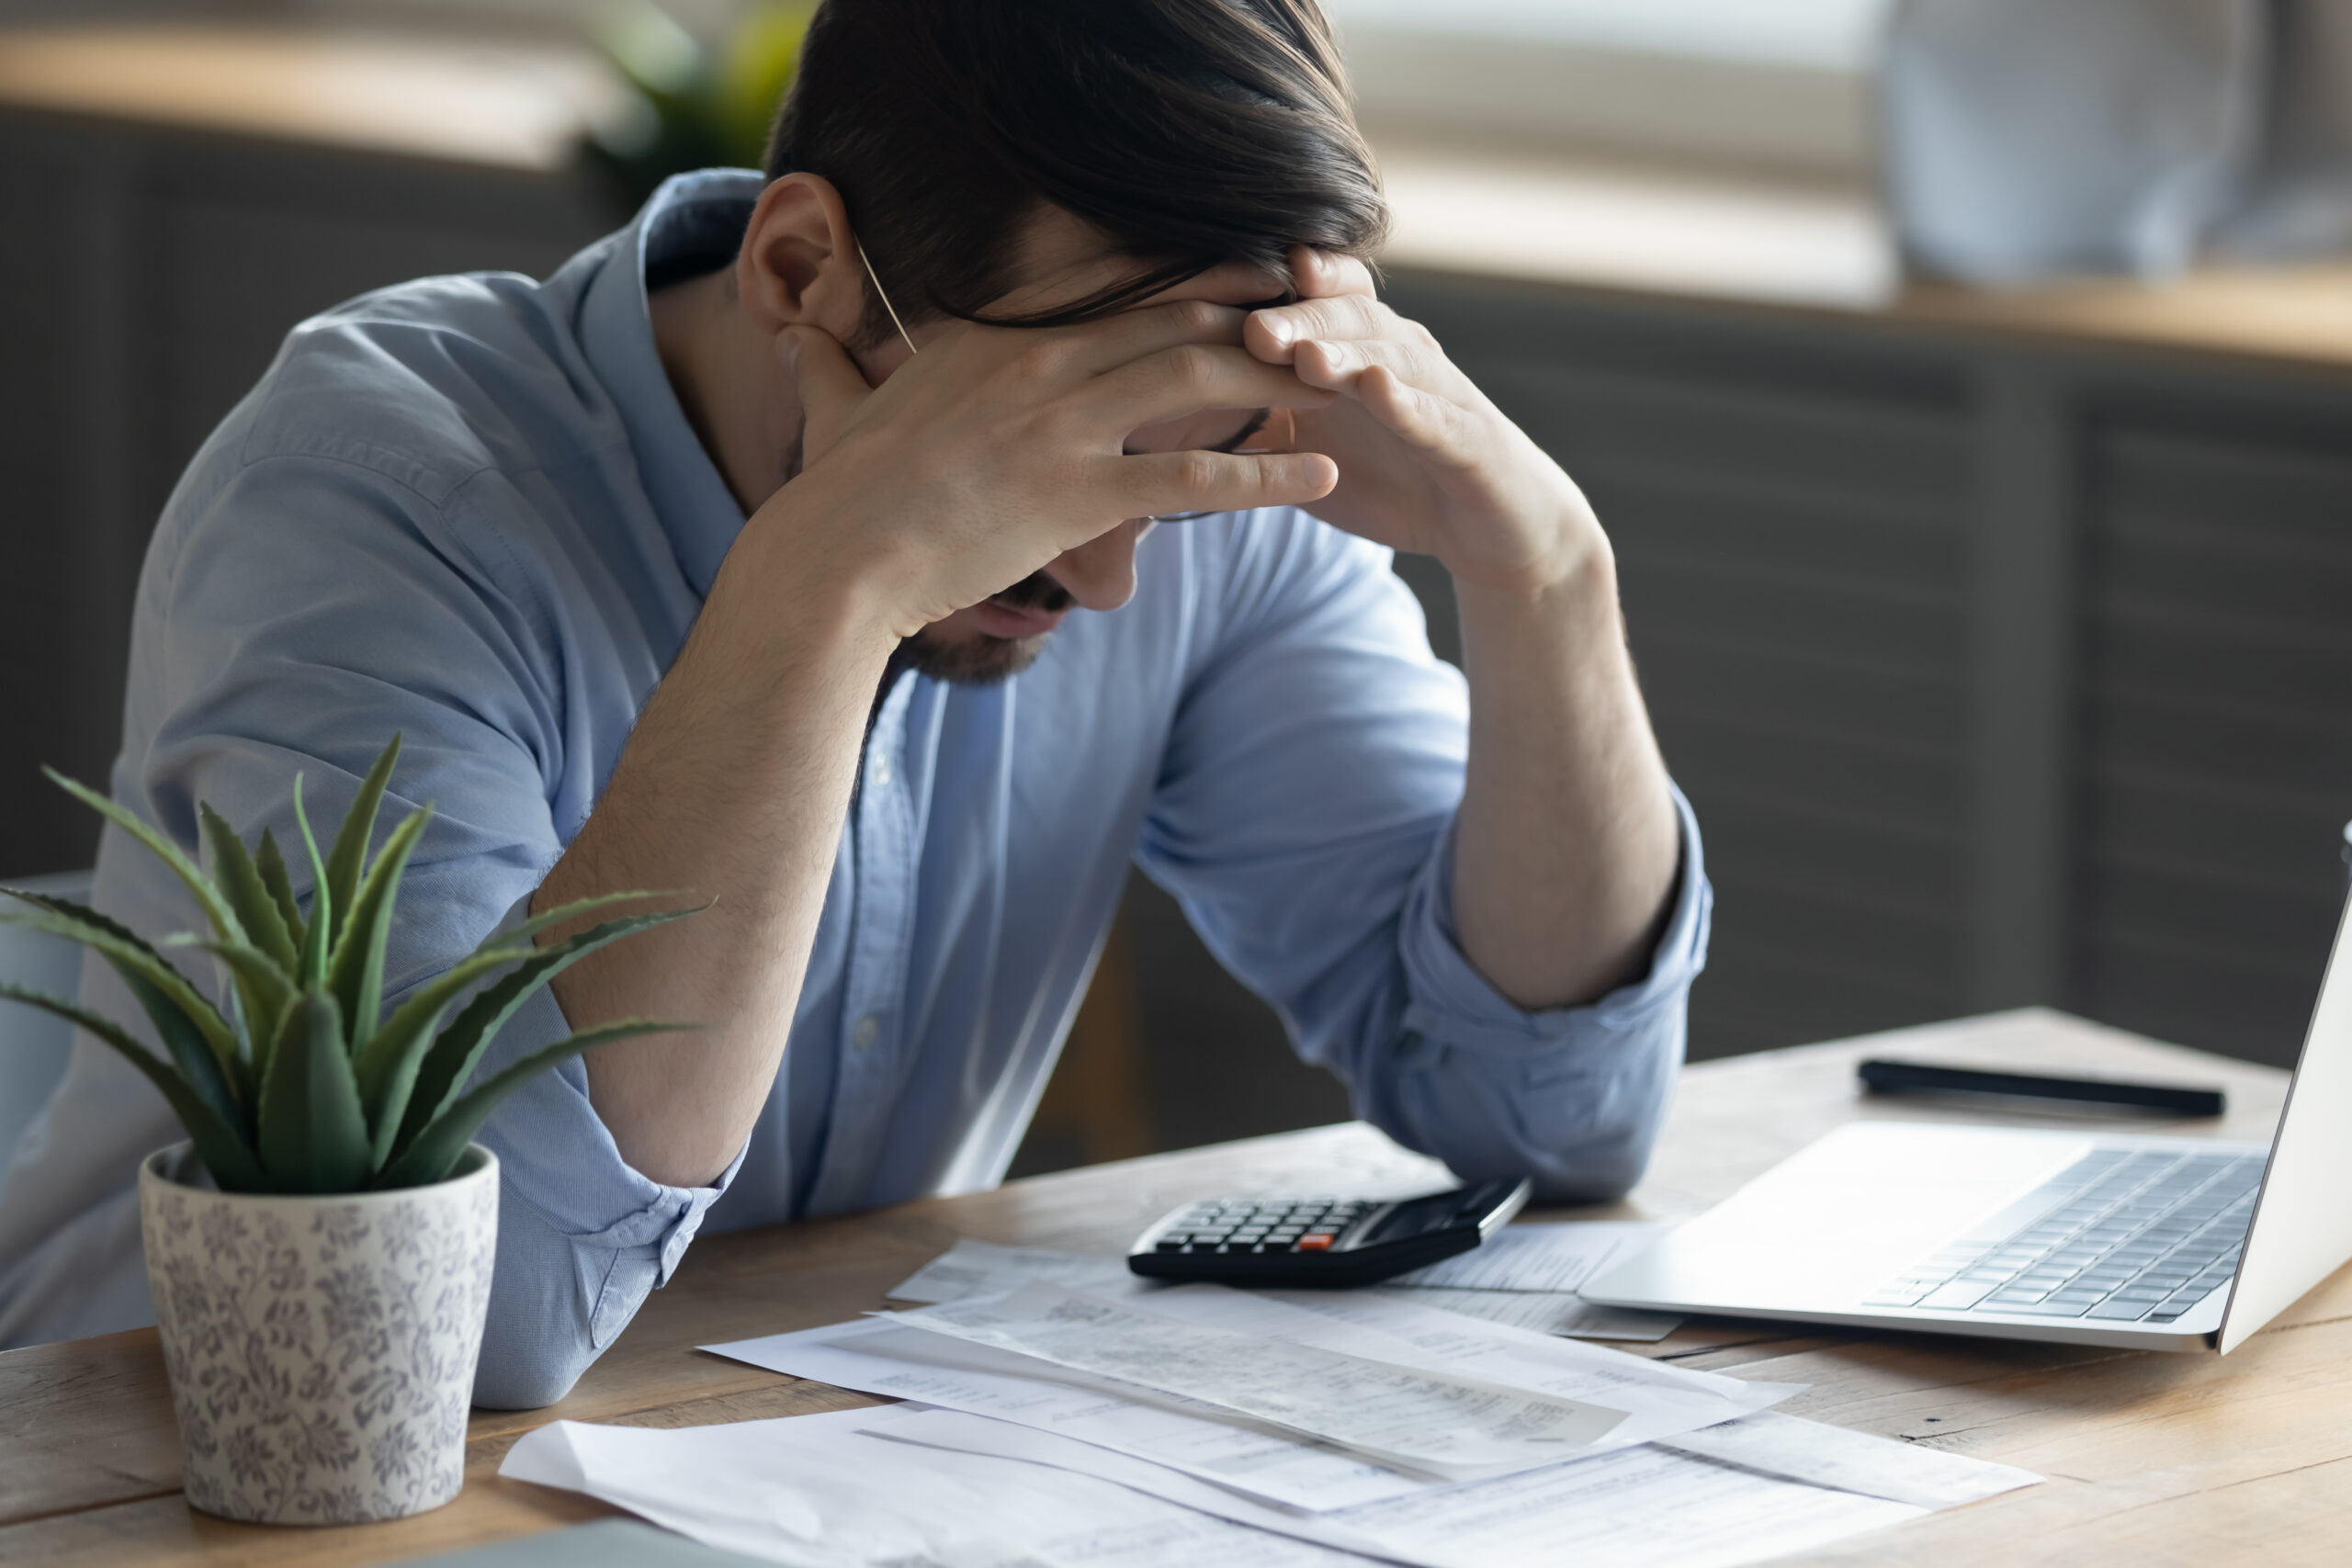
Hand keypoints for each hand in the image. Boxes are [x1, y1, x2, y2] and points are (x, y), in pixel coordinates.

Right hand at [762, 292, 1337, 639]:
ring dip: (1277, 378)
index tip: (1240, 279)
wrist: (832, 559)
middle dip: (1253, 312)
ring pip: (1196, 381)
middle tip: (1317, 312)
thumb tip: (794, 336)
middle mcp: (1037, 363)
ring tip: (1341, 383)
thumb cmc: (833, 495)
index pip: (1112, 292)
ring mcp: (1062, 426)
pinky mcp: (1077, 494)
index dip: (1186, 282)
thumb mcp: (833, 409)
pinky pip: (1192, 477)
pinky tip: (1317, 473)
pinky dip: (1263, 474)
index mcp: (994, 338)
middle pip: (1172, 321)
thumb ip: (828, 365)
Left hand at [1245, 249, 1602, 595]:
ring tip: (1307, 358)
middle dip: (1301, 320)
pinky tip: (1380, 393)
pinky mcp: (1473, 442)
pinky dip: (1410, 405)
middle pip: (1348, 322)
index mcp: (1357, 353)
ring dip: (1349, 355)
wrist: (1487, 528)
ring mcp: (1439, 394)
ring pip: (1393, 360)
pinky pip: (1439, 418)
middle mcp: (1399, 358)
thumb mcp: (1312, 453)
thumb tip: (1167, 415)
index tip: (1223, 295)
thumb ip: (1255, 425)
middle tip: (1253, 329)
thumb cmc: (1394, 478)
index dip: (1274, 293)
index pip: (1315, 303)